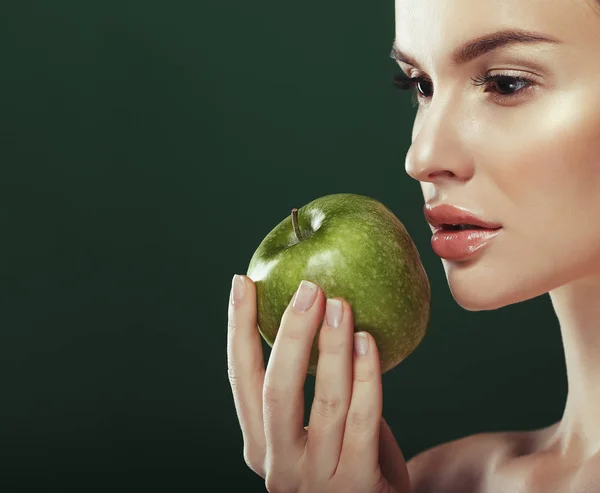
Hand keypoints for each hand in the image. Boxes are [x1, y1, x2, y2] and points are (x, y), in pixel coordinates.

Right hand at [227, 275, 410, 492]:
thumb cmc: (345, 457)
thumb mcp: (312, 428)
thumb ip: (306, 387)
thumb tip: (313, 309)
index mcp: (259, 444)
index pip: (241, 379)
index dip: (239, 329)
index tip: (243, 283)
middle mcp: (278, 464)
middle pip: (277, 389)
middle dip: (291, 333)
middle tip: (309, 289)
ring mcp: (316, 479)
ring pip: (324, 401)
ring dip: (332, 347)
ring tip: (341, 305)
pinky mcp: (357, 486)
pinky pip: (362, 420)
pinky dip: (365, 376)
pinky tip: (368, 342)